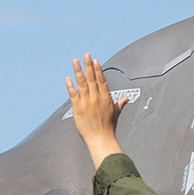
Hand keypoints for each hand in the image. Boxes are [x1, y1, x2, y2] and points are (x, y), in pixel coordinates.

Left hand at [65, 53, 126, 168]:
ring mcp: (87, 103)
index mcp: (106, 98)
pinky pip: (73, 94)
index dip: (98, 69)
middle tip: (86, 54)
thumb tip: (126, 99)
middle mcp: (96, 98)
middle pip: (92, 78)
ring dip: (78, 71)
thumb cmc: (108, 128)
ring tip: (75, 61)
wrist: (100, 139)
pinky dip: (70, 86)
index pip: (101, 80)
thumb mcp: (116, 114)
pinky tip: (67, 78)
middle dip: (89, 65)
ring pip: (82, 83)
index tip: (95, 60)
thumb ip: (120, 104)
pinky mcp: (78, 109)